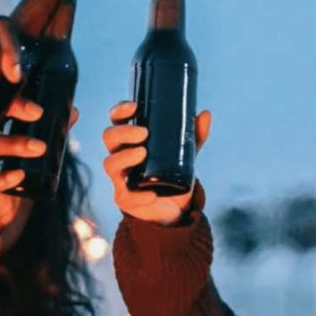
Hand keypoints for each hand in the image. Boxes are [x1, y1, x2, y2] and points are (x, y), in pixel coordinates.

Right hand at [0, 104, 80, 253]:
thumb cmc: (15, 168)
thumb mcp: (31, 147)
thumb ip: (51, 131)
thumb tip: (74, 113)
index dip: (14, 98)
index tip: (37, 103)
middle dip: (12, 111)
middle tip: (37, 114)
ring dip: (13, 145)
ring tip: (39, 147)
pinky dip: (2, 178)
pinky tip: (19, 175)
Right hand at [102, 101, 211, 225]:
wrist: (174, 209)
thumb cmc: (172, 175)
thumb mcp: (185, 154)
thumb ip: (194, 136)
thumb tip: (205, 114)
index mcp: (129, 141)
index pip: (116, 121)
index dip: (120, 111)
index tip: (135, 107)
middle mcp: (120, 156)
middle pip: (109, 138)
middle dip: (123, 132)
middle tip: (144, 132)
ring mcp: (120, 178)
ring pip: (110, 163)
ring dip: (124, 157)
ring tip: (142, 153)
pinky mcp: (125, 200)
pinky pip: (126, 196)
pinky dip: (139, 196)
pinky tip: (152, 195)